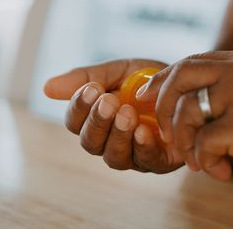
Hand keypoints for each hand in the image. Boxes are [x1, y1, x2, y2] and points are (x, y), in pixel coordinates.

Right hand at [44, 59, 183, 172]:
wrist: (185, 82)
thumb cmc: (147, 79)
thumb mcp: (118, 71)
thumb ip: (87, 78)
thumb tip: (47, 88)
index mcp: (97, 118)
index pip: (75, 122)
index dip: (79, 108)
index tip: (91, 89)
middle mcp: (110, 139)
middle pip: (90, 143)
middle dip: (97, 122)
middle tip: (109, 101)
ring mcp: (134, 153)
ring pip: (114, 156)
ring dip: (117, 135)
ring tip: (127, 113)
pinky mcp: (158, 160)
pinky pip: (146, 161)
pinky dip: (142, 147)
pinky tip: (143, 131)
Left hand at [137, 49, 232, 190]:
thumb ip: (231, 90)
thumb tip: (188, 104)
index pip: (192, 61)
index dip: (164, 78)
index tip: (147, 94)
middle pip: (181, 75)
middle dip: (161, 104)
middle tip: (162, 131)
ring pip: (187, 111)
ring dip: (183, 141)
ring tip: (196, 161)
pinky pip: (204, 142)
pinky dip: (204, 161)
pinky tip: (221, 172)